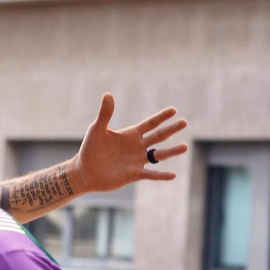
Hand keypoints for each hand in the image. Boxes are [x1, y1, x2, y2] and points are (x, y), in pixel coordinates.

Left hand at [73, 94, 187, 193]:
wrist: (84, 172)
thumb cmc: (89, 150)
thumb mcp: (97, 130)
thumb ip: (105, 114)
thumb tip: (108, 94)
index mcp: (131, 134)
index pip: (150, 124)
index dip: (161, 117)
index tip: (173, 110)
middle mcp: (137, 146)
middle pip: (159, 136)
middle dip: (171, 129)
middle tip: (184, 122)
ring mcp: (137, 160)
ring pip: (159, 155)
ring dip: (172, 151)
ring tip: (185, 147)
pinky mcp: (134, 174)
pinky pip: (151, 174)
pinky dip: (161, 175)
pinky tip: (173, 175)